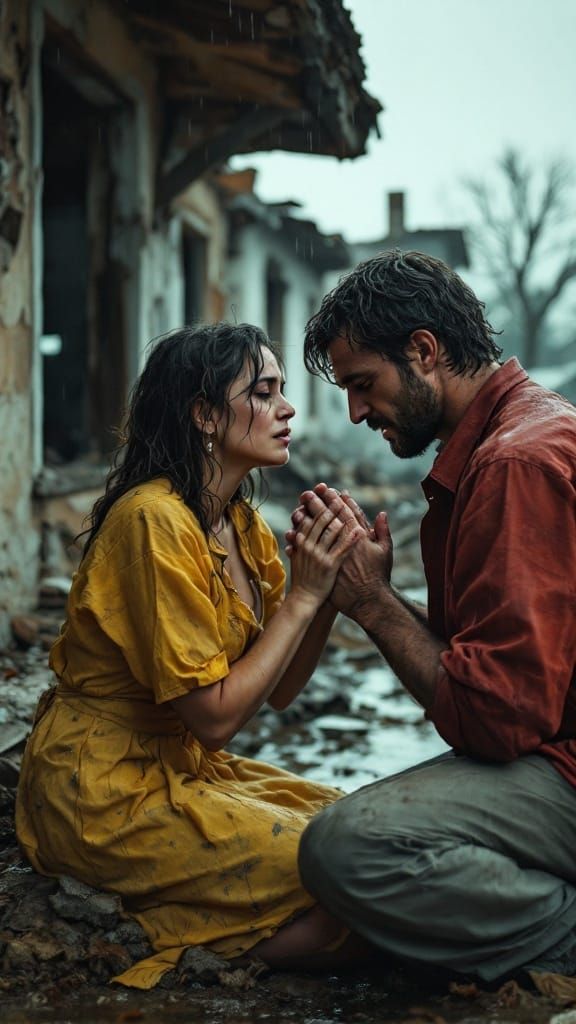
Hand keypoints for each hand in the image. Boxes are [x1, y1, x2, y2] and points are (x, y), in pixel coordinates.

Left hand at [295, 489, 393, 618]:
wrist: (367, 600)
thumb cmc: (378, 576)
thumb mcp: (384, 551)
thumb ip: (382, 531)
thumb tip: (382, 513)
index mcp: (359, 536)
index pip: (345, 512)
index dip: (336, 500)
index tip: (328, 489)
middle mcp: (342, 544)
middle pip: (327, 518)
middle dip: (317, 504)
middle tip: (308, 493)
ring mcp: (331, 555)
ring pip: (315, 532)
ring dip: (305, 519)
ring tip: (297, 509)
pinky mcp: (322, 566)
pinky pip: (308, 551)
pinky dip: (300, 541)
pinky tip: (292, 533)